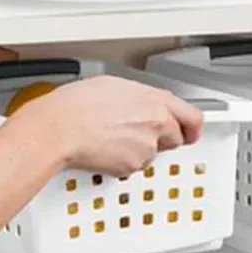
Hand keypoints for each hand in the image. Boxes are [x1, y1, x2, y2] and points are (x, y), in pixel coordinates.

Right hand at [21, 75, 203, 176]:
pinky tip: (106, 148)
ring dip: (140, 148)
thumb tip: (142, 103)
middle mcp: (157, 124)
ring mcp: (147, 147)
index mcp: (155, 100)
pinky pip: (135, 165)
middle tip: (139, 133)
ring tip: (113, 137)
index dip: (192, 127)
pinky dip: (124, 160)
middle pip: (176, 137)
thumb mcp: (114, 86)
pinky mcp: (133, 166)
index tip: (191, 131)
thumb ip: (140, 98)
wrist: (59, 129)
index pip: (193, 117)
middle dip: (162, 138)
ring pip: (153, 153)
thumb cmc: (77, 105)